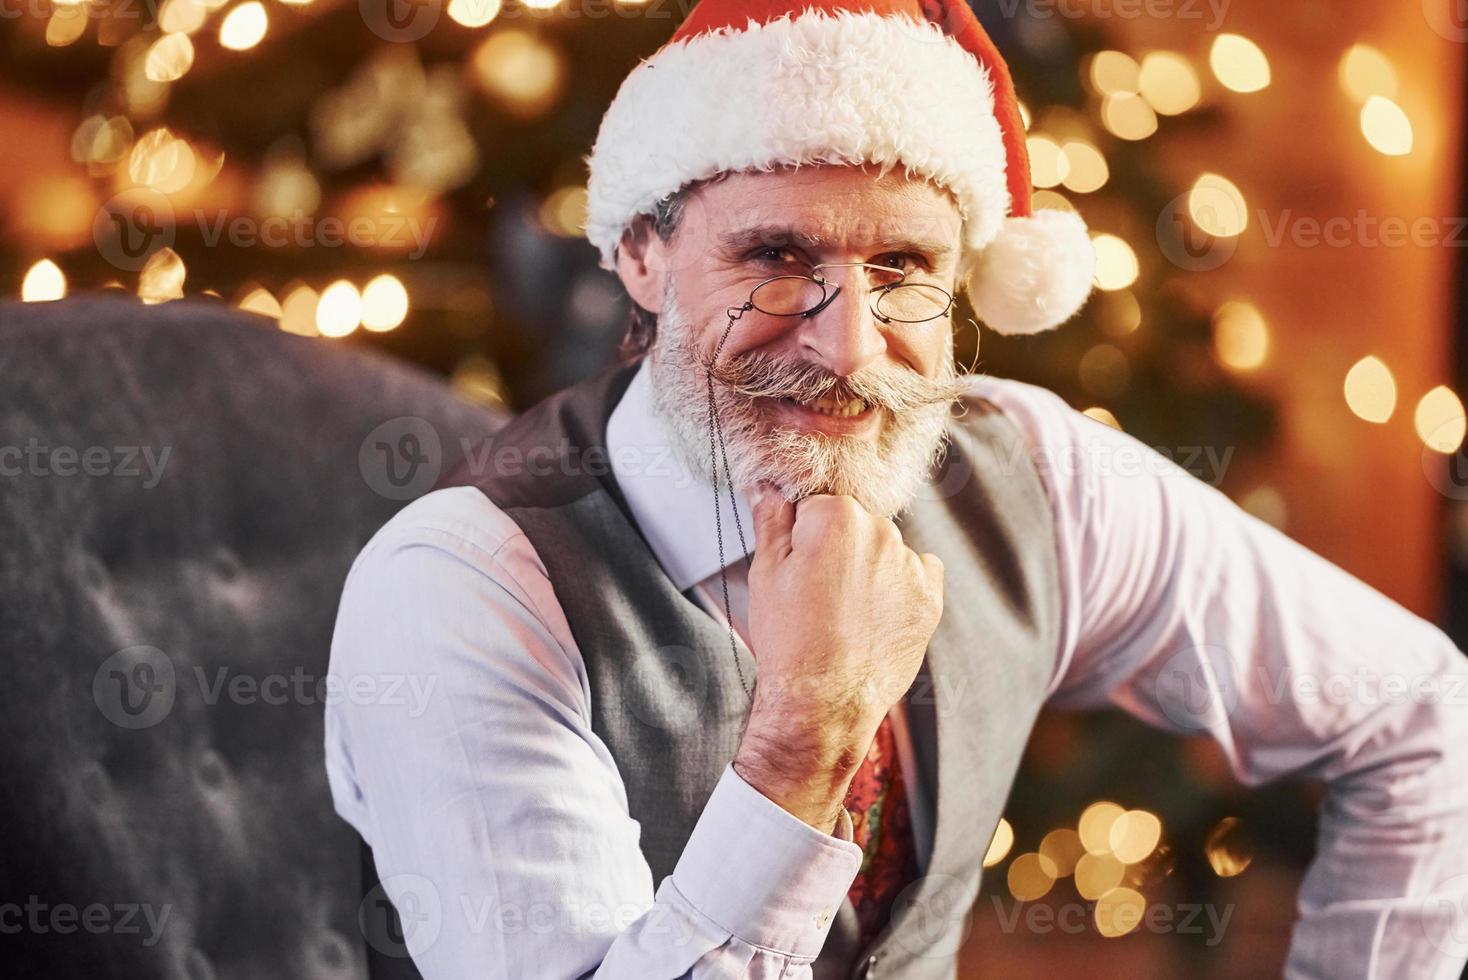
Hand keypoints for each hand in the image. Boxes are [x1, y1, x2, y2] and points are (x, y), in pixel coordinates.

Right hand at [732, 484, 944, 830]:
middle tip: (819, 595)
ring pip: (885, 550)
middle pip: (855, 525)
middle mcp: (881, 530)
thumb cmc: (789, 639)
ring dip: (869, 568)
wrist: (824, 702)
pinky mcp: (930, 596)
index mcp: (836, 516)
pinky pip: (918, 573)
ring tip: (846, 612)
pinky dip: (901, 587)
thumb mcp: (766, 573)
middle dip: (838, 549)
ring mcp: (910, 564)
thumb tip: (768, 486)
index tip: (799, 568)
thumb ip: (770, 520)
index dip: (803, 537)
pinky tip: (875, 615)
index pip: (817, 506)